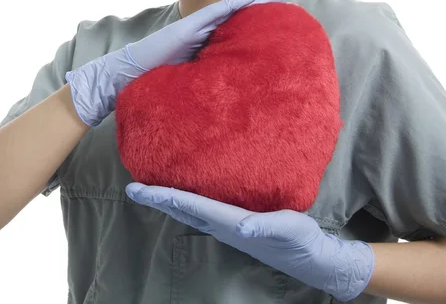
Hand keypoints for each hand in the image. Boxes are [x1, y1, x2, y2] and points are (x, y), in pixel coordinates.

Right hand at [65, 0, 285, 125]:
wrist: (124, 76)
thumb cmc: (153, 82)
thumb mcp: (187, 82)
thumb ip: (205, 79)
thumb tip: (227, 93)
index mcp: (203, 48)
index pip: (235, 34)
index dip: (256, 26)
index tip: (280, 23)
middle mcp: (200, 36)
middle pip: (237, 19)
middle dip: (261, 10)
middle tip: (287, 0)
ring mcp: (192, 30)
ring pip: (228, 12)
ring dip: (253, 2)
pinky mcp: (185, 30)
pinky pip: (212, 16)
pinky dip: (232, 6)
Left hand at [126, 183, 374, 301]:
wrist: (311, 259)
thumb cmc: (300, 241)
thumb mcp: (288, 229)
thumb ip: (264, 228)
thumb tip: (242, 226)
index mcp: (230, 222)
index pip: (189, 205)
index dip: (162, 196)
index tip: (138, 189)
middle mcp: (223, 225)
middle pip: (181, 209)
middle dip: (156, 198)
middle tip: (133, 187)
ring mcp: (227, 227)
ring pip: (189, 210)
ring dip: (168, 200)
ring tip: (152, 186)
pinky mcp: (236, 224)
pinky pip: (202, 209)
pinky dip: (186, 200)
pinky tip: (187, 192)